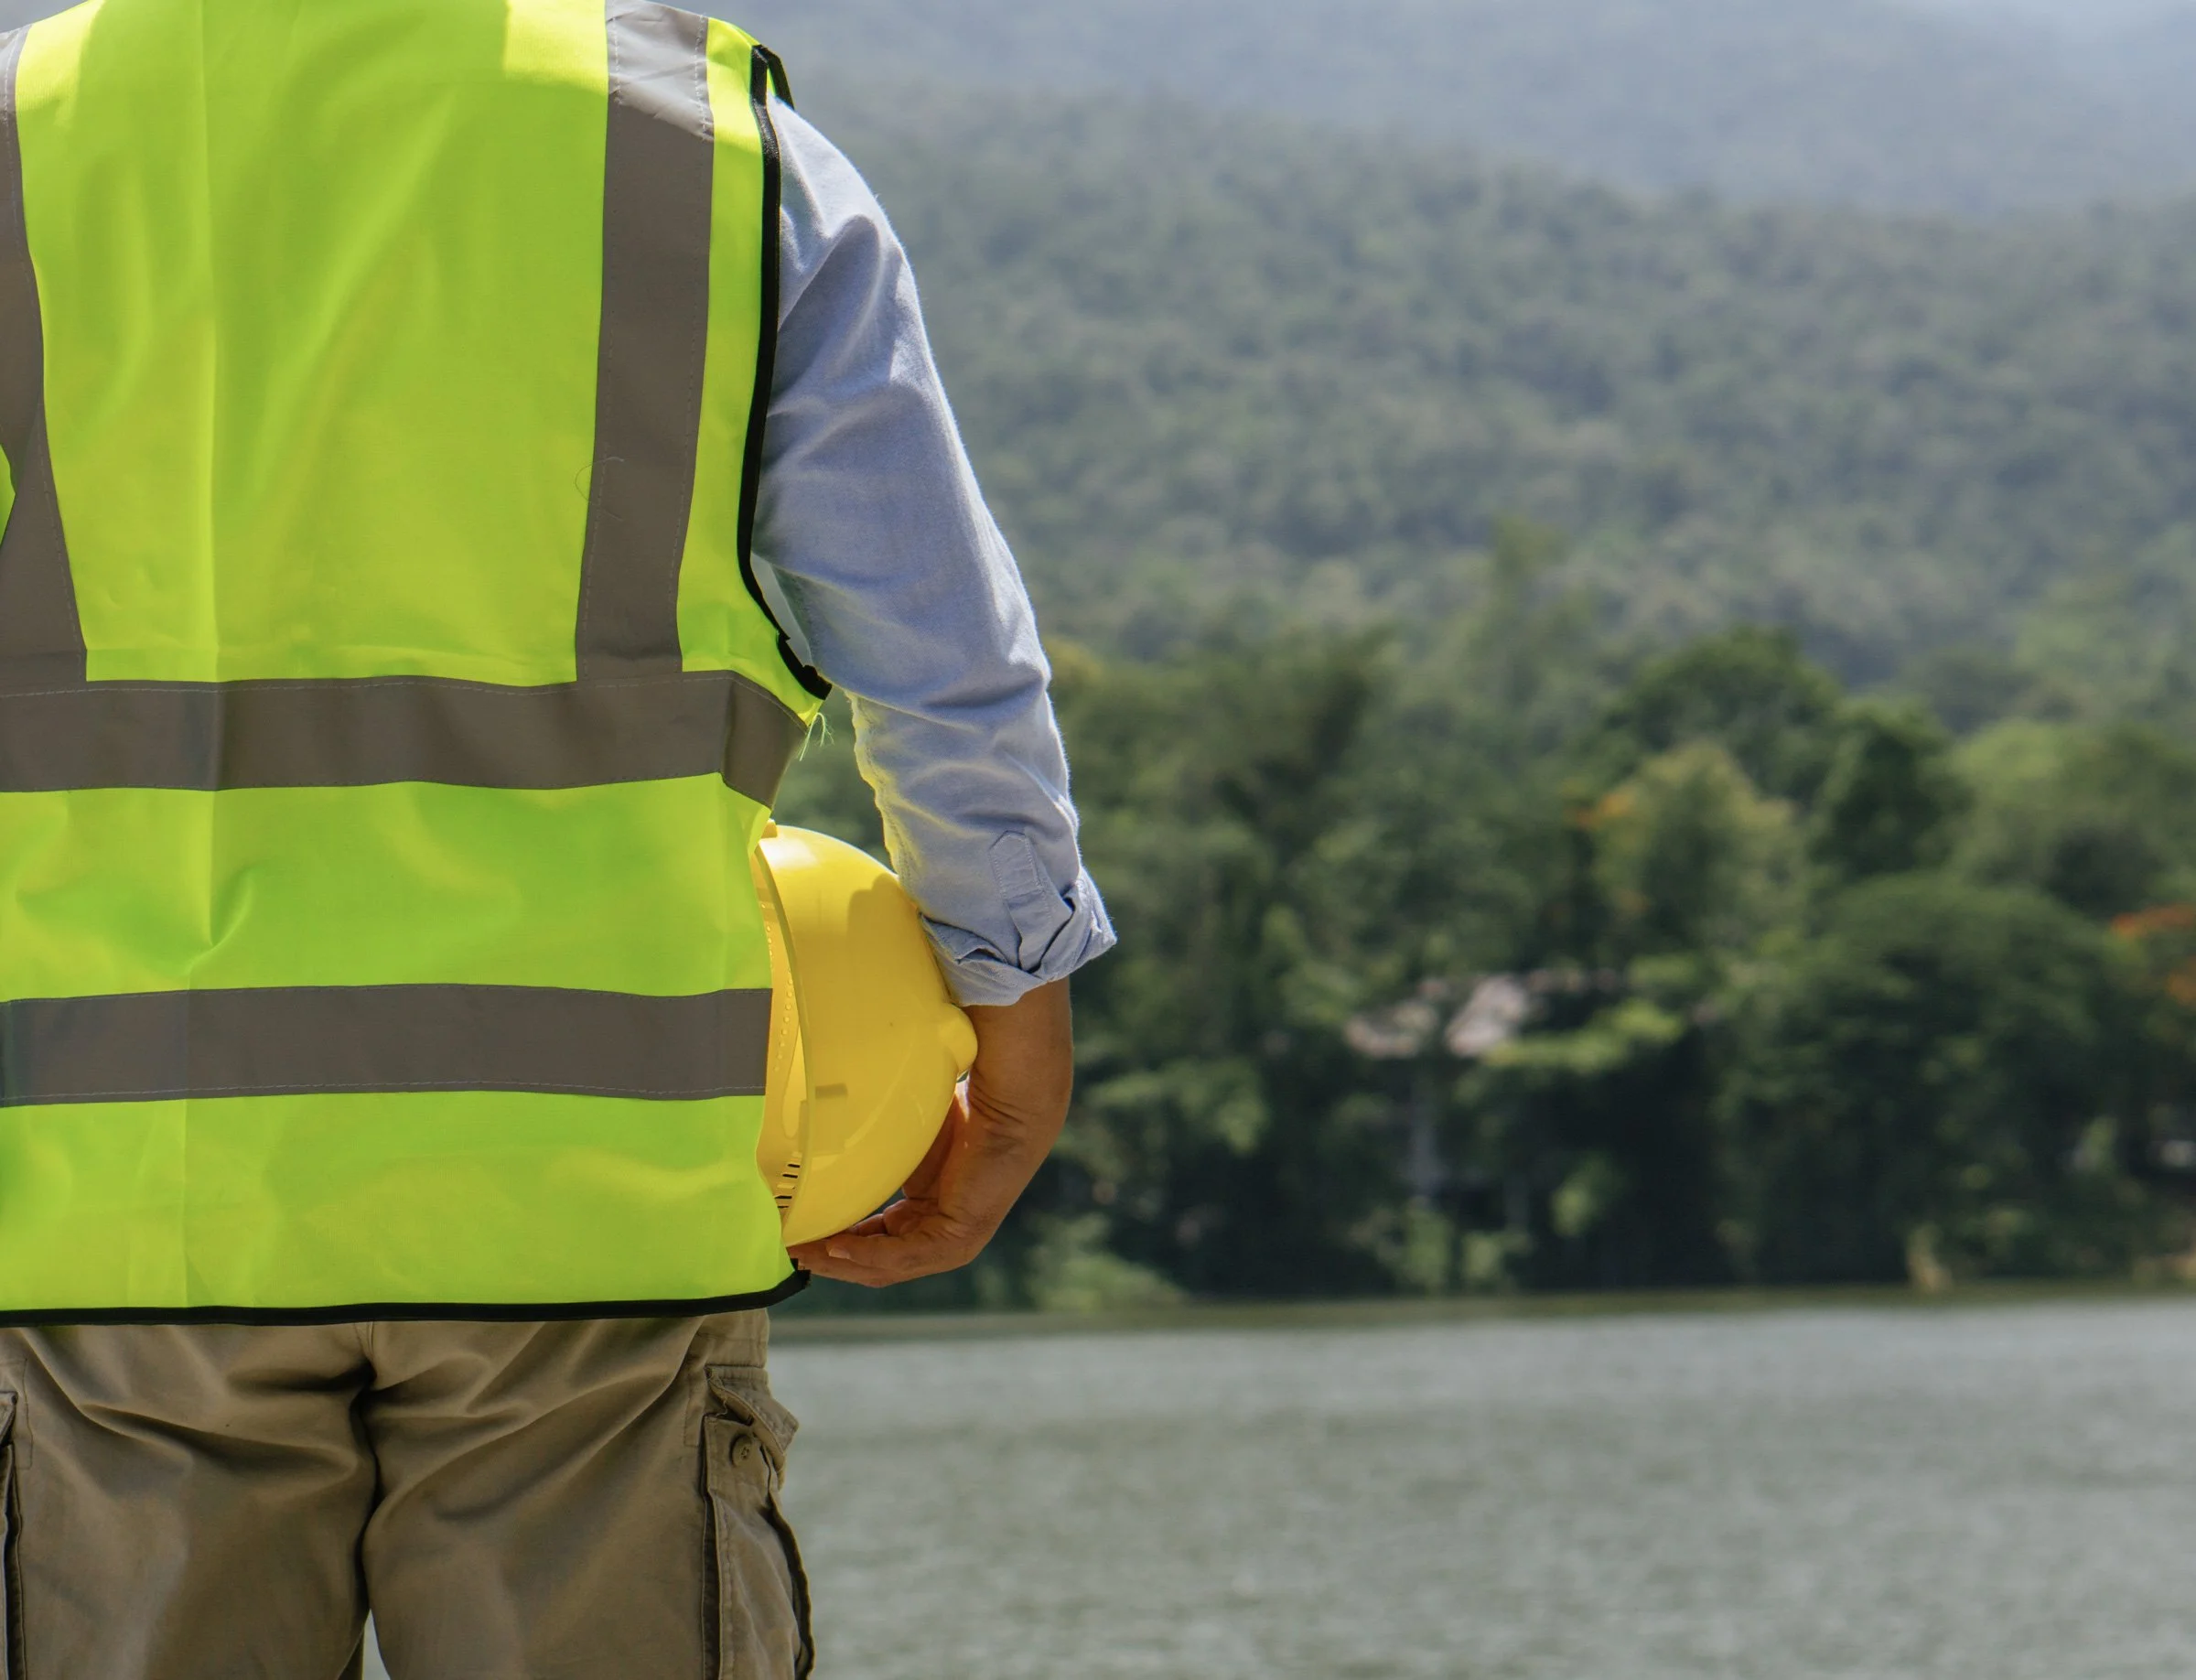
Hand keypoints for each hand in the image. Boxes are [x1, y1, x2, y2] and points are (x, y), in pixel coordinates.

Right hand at [788, 979, 1073, 1287]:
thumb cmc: (963, 1109)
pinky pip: (904, 1257)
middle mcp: (939, 1235)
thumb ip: (873, 1151)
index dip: (833, 1240)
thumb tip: (822, 1131)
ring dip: (840, 1262)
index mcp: (927, 1214)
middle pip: (873, 1262)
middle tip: (787, 1249)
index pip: (874, 1240)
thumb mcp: (904, 1140)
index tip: (795, 1231)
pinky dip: (867, 1255)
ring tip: (801, 1252)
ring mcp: (950, 1243)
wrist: (1010, 1103)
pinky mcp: (958, 1239)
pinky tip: (836, 1247)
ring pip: (884, 1266)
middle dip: (829, 1259)